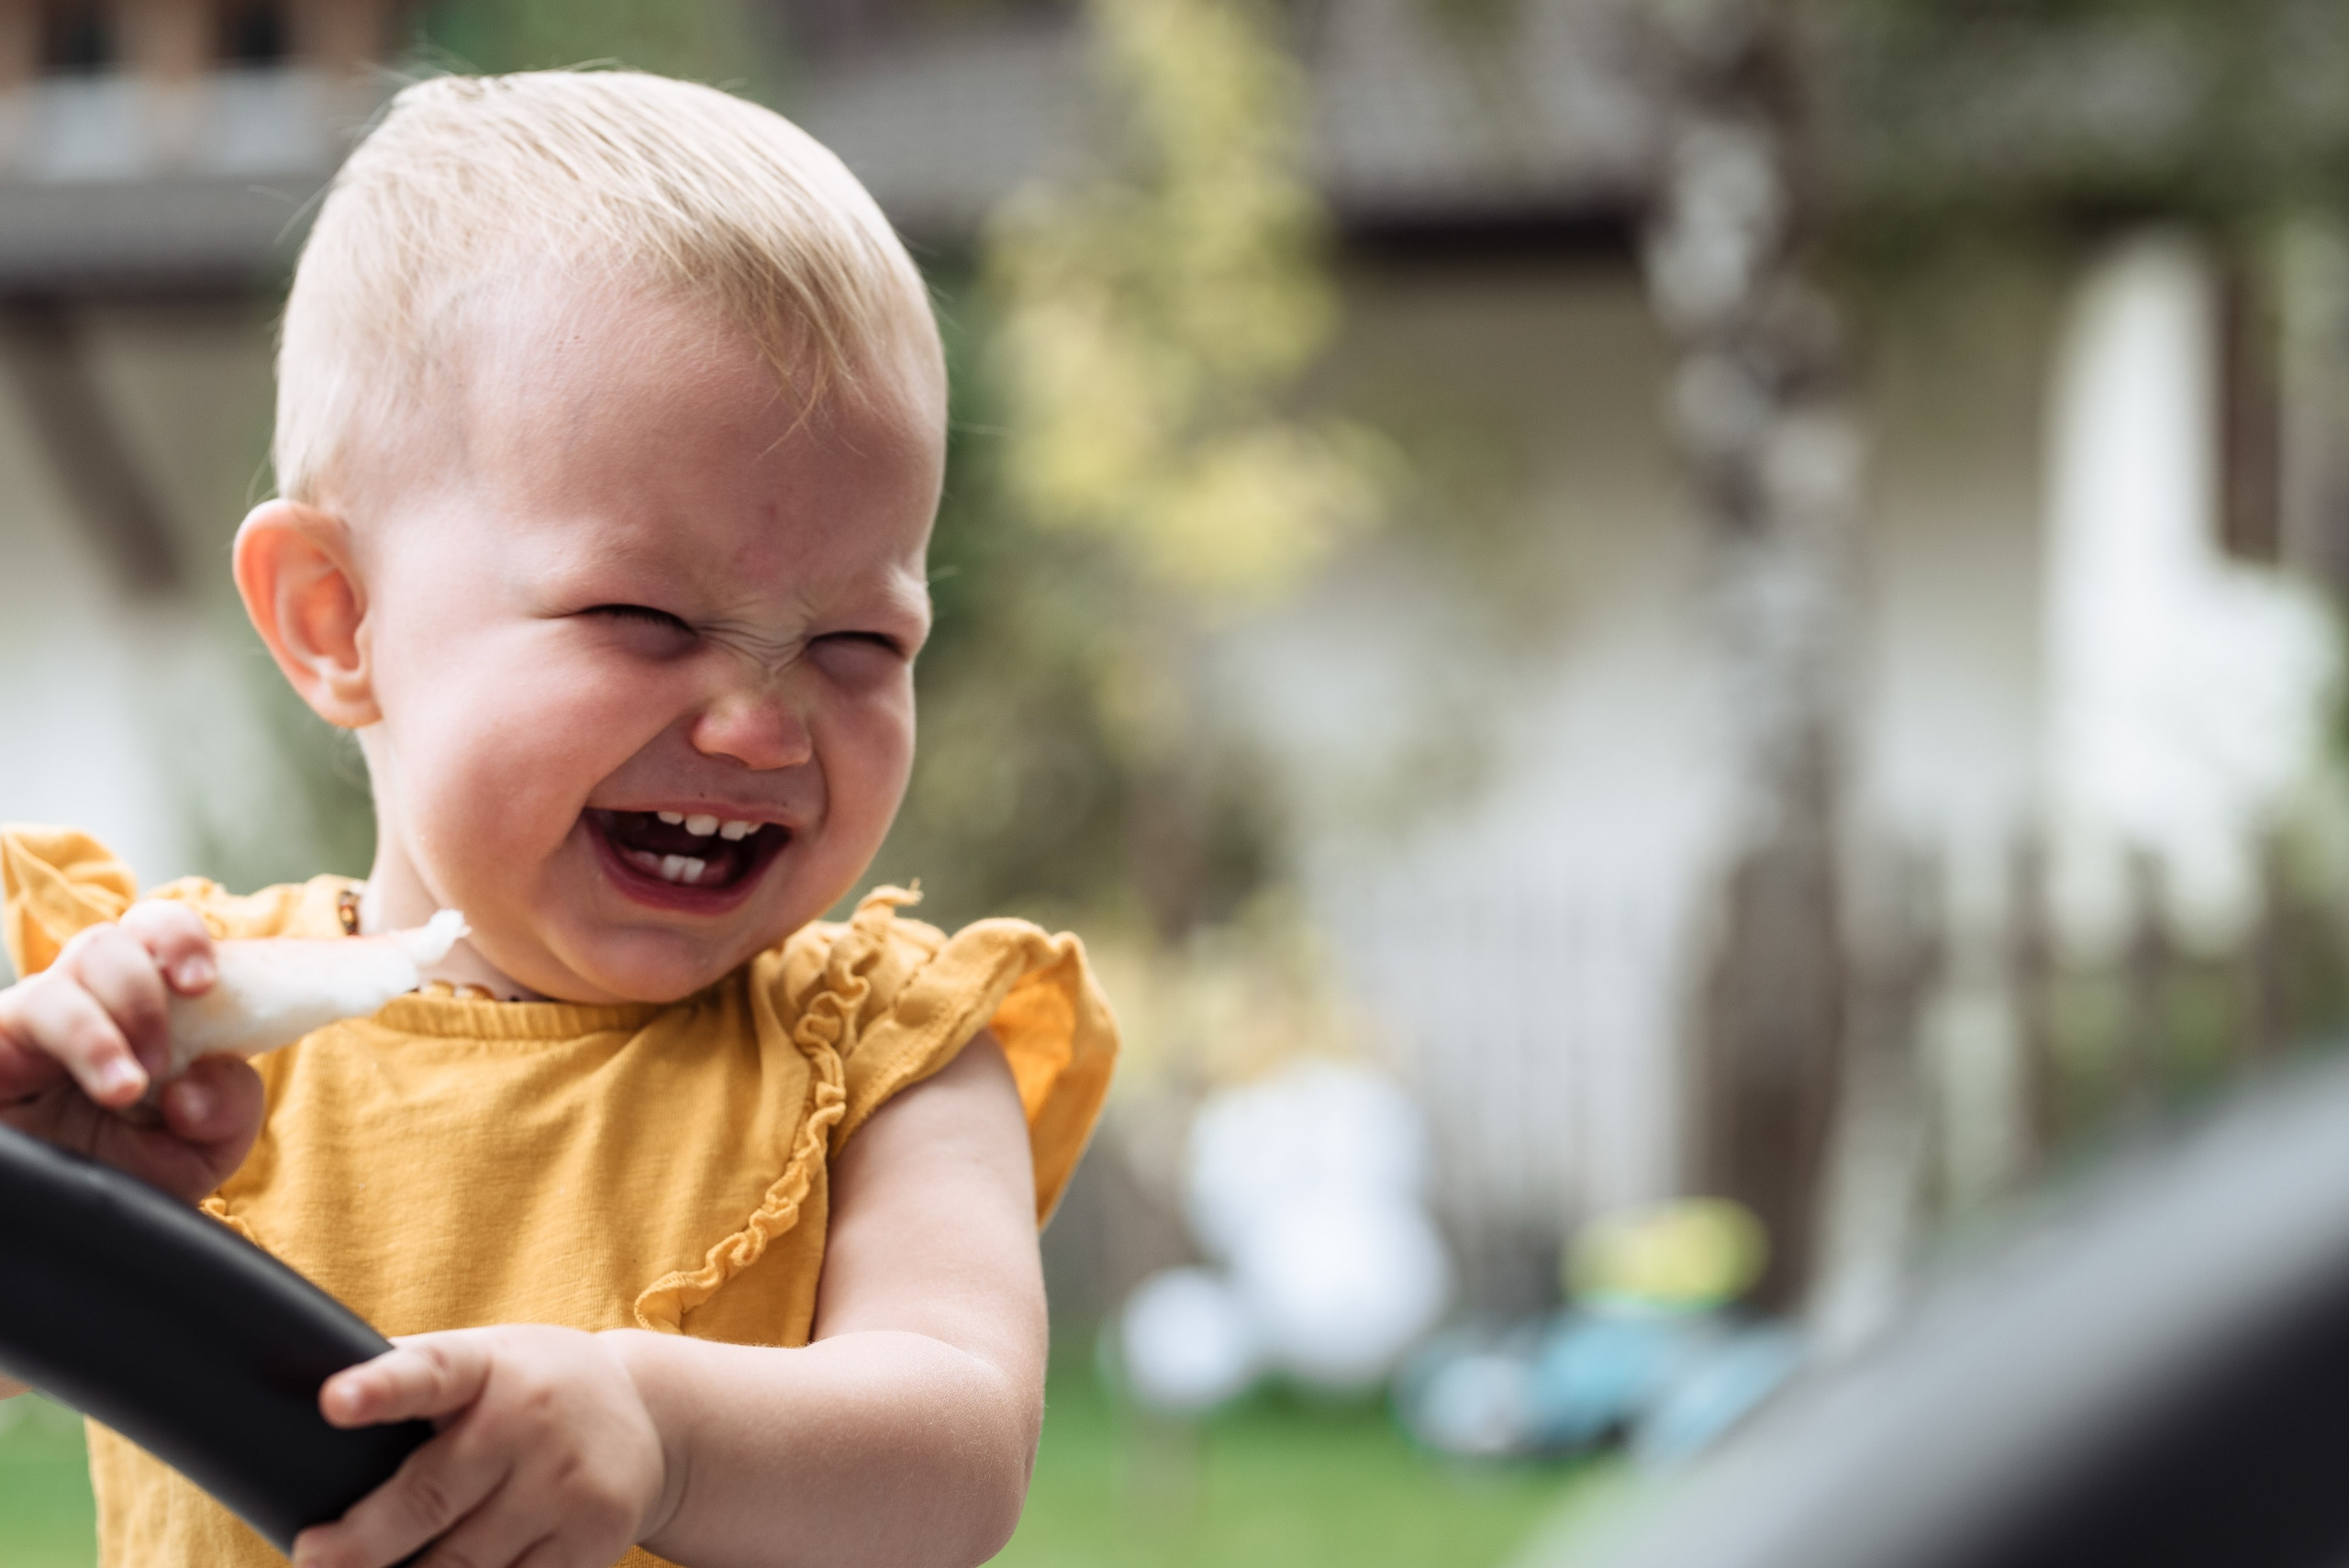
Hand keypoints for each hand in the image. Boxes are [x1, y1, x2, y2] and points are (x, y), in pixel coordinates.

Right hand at [0, 903, 261, 1201]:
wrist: (60, 1231)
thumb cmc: (130, 1176)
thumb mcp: (203, 1149)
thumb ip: (229, 1107)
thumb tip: (195, 1086)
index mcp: (141, 1008)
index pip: (154, 935)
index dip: (180, 939)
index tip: (204, 983)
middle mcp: (82, 1006)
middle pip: (108, 942)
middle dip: (146, 983)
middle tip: (165, 1054)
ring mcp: (31, 1026)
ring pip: (65, 973)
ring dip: (113, 1022)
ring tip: (131, 1089)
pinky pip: (22, 1013)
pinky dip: (83, 1041)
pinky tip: (110, 1087)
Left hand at [296, 1326, 672, 1567]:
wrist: (654, 1419)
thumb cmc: (533, 1387)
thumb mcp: (486, 1358)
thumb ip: (414, 1376)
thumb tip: (301, 1396)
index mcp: (490, 1366)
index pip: (431, 1372)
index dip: (381, 1389)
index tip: (334, 1402)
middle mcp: (532, 1422)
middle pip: (428, 1500)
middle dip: (360, 1542)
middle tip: (312, 1557)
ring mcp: (567, 1486)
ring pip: (462, 1566)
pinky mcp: (592, 1542)